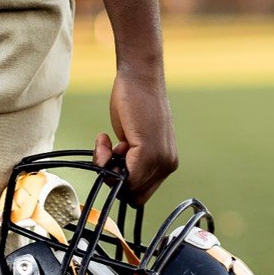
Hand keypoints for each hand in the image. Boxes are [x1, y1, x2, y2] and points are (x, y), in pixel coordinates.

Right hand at [95, 67, 176, 204]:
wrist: (140, 78)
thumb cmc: (135, 105)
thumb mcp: (135, 141)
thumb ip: (133, 162)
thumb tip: (119, 181)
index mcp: (167, 163)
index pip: (141, 194)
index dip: (122, 183)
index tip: (114, 160)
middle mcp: (168, 164)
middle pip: (132, 195)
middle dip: (113, 178)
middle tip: (108, 152)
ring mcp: (160, 159)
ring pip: (124, 188)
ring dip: (106, 167)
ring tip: (107, 144)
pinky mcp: (148, 151)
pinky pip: (121, 175)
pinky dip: (105, 158)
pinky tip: (106, 138)